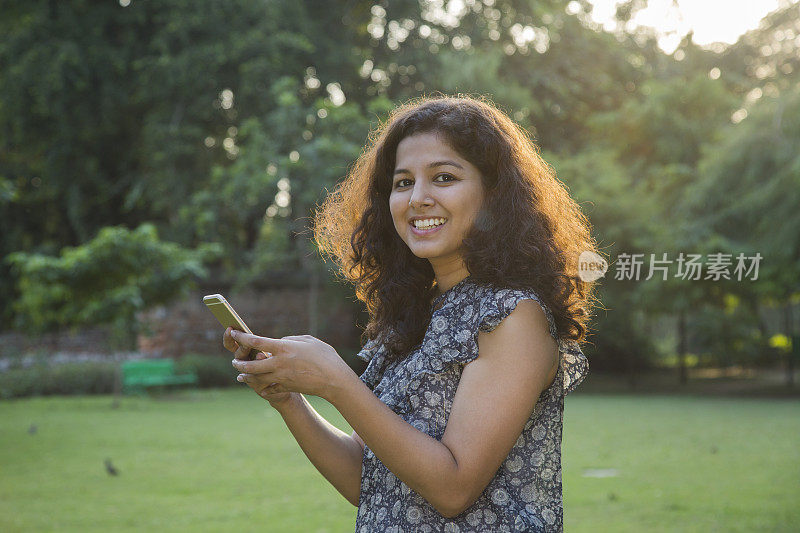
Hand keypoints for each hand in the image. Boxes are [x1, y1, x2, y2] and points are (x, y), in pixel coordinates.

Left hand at [228, 330, 353, 402]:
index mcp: (283, 348)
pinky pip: (270, 389)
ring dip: (247, 376)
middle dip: (240, 363)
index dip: (242, 337)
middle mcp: (279, 363)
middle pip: (251, 364)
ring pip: (257, 378)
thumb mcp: (309, 340)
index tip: (234, 333)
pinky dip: (264, 388)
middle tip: (234, 361)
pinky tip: (261, 388)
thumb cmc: (325, 356)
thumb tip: (280, 342)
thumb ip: (291, 339)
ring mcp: (282, 377)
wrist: (334, 379)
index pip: (256, 341)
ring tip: (241, 375)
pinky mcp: (287, 387)